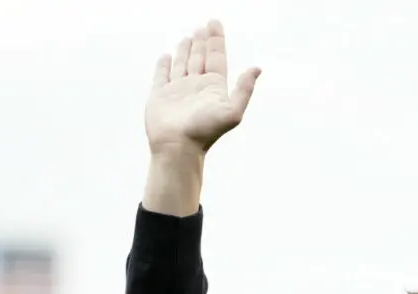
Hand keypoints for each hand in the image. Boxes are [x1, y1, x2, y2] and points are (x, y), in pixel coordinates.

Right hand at [145, 20, 260, 157]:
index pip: (216, 57)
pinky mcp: (160, 96)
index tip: (214, 23)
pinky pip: (161, 75)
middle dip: (202, 42)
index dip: (216, 40)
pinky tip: (166, 56)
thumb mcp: (232, 111)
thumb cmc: (204, 131)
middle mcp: (196, 87)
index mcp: (213, 87)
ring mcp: (178, 91)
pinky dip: (163, 65)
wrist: (178, 147)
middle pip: (200, 58)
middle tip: (203, 26)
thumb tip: (257, 68)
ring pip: (182, 64)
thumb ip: (244, 89)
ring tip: (189, 37)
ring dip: (185, 50)